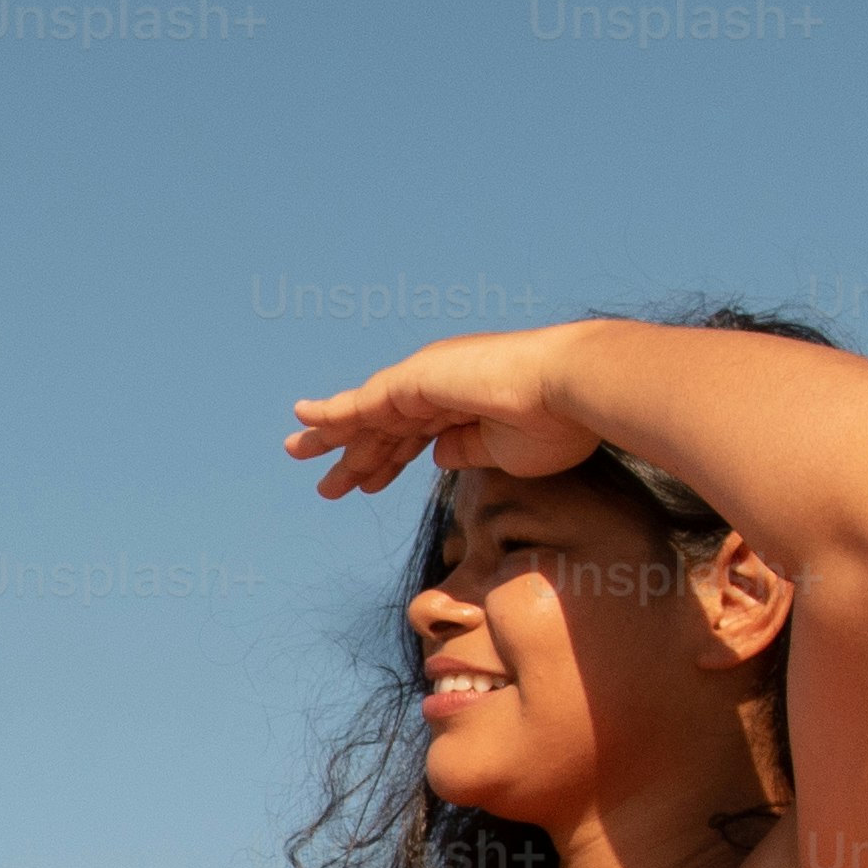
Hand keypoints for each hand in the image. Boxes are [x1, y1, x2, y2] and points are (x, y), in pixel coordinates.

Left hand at [283, 326, 607, 499]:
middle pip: (385, 427)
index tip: (368, 486)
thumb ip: (465, 452)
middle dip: (355, 453)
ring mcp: (424, 380)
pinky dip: (331, 411)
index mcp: (465, 404)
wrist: (570, 391)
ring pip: (367, 416)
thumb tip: (434, 457)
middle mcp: (440, 386)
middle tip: (327, 482)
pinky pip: (361, 401)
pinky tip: (304, 419)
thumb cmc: (556, 424)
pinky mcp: (412, 380)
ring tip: (298, 454)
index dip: (389, 462)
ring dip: (332, 437)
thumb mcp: (503, 452)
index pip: (416, 437)